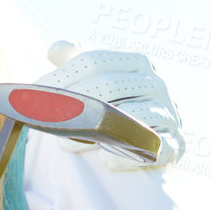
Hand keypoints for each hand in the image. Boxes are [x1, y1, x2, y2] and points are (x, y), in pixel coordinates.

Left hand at [39, 42, 185, 168]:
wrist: (152, 139)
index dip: (62, 75)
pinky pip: (151, 149)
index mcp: (137, 62)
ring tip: (64, 144)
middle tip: (45, 118)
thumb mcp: (99, 78)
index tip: (36, 91)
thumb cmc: (118, 104)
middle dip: (73, 102)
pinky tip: (104, 159)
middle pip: (108, 86)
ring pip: (128, 118)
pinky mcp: (174, 144)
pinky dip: (126, 155)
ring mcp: (169, 113)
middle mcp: (157, 83)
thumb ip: (76, 60)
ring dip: (92, 132)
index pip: (95, 61)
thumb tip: (55, 50)